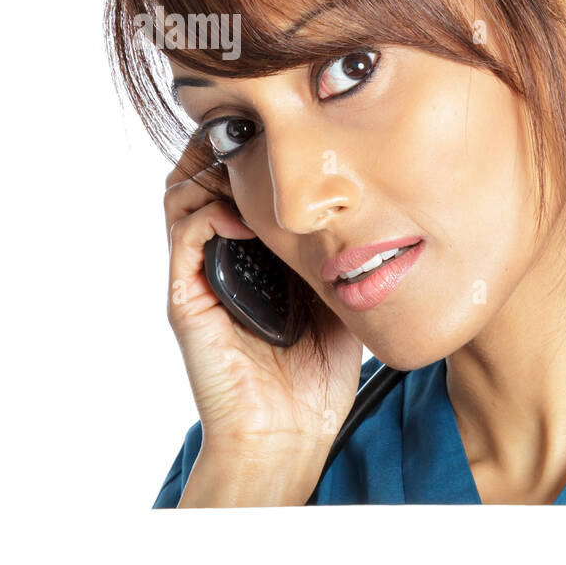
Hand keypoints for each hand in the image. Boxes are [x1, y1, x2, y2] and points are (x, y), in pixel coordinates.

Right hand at [163, 138, 362, 454]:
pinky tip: (241, 216)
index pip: (239, 185)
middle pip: (202, 179)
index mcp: (256, 255)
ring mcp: (202, 277)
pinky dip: (206, 216)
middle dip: (225, 147)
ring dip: (209, 172)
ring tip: (245, 162)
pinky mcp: (187, 300)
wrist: (289, 433)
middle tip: (261, 131)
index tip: (289, 134)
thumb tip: (385, 211)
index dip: (254, 153)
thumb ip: (345, 254)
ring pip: (181, 199)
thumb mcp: (342, 297)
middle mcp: (223, 259)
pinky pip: (183, 239)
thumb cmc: (317, 374)